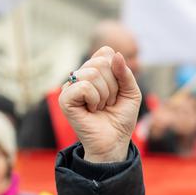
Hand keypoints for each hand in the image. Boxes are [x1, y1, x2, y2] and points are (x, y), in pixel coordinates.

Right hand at [57, 46, 141, 162]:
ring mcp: (70, 86)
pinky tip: (92, 110)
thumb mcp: (131, 92)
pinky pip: (83, 86)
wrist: (114, 141)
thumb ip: (125, 72)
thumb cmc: (121, 118)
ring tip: (101, 107)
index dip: (117, 72)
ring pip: (92, 74)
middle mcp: (80, 76)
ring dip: (104, 95)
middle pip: (100, 63)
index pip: (106, 53)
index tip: (117, 90)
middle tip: (109, 102)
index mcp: (94, 70)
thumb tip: (115, 54)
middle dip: (113, 86)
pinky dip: (94, 99)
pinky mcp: (64, 99)